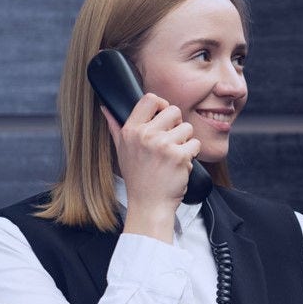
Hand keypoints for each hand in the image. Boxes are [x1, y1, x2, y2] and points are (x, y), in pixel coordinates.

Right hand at [101, 94, 199, 242]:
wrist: (149, 204)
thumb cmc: (138, 177)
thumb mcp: (121, 151)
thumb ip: (116, 128)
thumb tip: (106, 108)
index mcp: (131, 130)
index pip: (150, 99)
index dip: (162, 105)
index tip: (164, 117)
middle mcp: (145, 135)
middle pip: (174, 110)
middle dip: (177, 125)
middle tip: (171, 141)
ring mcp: (163, 145)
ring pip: (188, 127)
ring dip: (186, 141)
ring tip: (174, 155)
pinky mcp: (179, 156)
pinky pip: (196, 144)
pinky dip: (192, 154)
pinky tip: (180, 165)